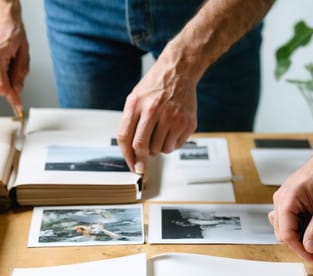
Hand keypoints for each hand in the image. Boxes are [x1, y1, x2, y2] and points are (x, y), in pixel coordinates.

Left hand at [117, 58, 197, 174]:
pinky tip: (170, 131)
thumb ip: (130, 123)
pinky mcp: (187, 122)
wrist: (179, 71)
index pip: (126, 137)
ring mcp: (173, 117)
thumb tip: (131, 153)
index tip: (131, 166)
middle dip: (141, 159)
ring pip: (160, 149)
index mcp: (137, 104)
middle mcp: (154, 110)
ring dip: (157, 149)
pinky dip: (170, 145)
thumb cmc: (155, 87)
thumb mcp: (135, 99)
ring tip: (159, 134)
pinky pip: (175, 146)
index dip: (127, 156)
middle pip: (142, 146)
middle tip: (143, 162)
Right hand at [269, 150, 312, 262]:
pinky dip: (306, 228)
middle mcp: (282, 200)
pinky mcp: (294, 201)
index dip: (301, 250)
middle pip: (285, 234)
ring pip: (290, 229)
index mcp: (287, 199)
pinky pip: (295, 220)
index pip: (286, 235)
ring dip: (304, 238)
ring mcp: (287, 200)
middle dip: (303, 245)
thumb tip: (310, 247)